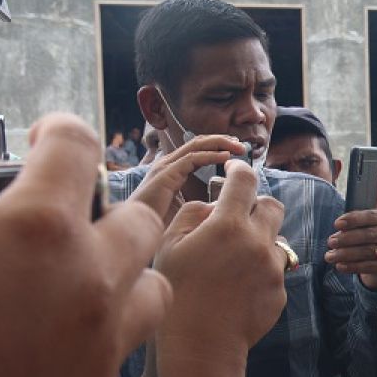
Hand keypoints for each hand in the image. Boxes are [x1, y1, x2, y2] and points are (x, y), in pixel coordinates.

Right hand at [0, 113, 169, 376]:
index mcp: (37, 226)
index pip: (78, 148)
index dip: (62, 132)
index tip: (50, 136)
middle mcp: (90, 275)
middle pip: (139, 217)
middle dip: (106, 205)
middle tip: (66, 213)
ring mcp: (105, 336)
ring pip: (153, 282)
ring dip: (126, 269)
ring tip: (84, 272)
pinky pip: (127, 340)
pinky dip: (106, 326)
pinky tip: (64, 331)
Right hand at [129, 134, 243, 223]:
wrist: (134, 236)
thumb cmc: (158, 227)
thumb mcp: (187, 212)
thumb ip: (203, 205)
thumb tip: (224, 205)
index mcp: (173, 171)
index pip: (198, 150)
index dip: (219, 147)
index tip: (238, 153)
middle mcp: (168, 165)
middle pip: (199, 142)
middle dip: (222, 141)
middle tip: (242, 146)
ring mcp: (165, 168)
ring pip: (196, 145)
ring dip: (220, 143)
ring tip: (239, 148)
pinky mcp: (165, 175)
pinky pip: (191, 159)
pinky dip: (211, 156)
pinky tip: (226, 158)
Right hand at [153, 160, 286, 354]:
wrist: (201, 346)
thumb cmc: (177, 294)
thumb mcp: (168, 247)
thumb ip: (192, 214)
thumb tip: (211, 203)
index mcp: (228, 226)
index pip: (245, 180)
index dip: (239, 168)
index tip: (234, 167)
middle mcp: (258, 242)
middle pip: (272, 206)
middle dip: (257, 205)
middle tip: (237, 216)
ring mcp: (273, 268)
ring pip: (276, 240)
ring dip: (259, 241)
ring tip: (232, 261)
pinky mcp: (281, 291)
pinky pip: (275, 271)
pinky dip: (259, 271)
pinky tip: (237, 288)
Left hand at [328, 177, 376, 288]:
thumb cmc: (374, 233)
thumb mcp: (372, 218)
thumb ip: (373, 199)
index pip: (371, 216)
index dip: (353, 220)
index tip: (336, 224)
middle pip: (369, 235)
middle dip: (346, 239)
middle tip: (330, 242)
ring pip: (368, 252)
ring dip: (345, 254)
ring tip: (329, 256)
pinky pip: (370, 267)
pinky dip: (353, 266)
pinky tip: (340, 266)